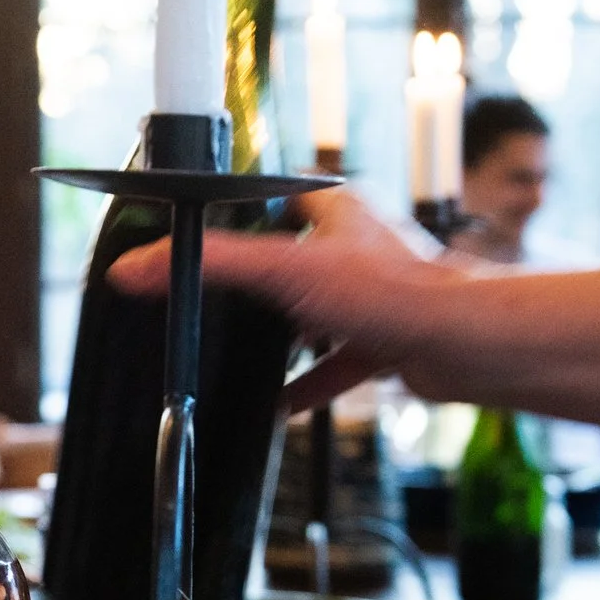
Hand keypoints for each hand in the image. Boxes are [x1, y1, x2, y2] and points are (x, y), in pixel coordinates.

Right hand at [108, 188, 466, 411]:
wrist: (462, 344)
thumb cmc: (394, 294)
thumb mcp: (283, 270)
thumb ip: (211, 264)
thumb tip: (137, 265)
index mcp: (335, 208)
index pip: (275, 196)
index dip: (239, 212)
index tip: (204, 233)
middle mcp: (356, 245)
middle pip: (292, 254)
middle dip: (257, 281)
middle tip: (217, 299)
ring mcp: (372, 293)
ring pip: (314, 309)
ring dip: (283, 332)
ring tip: (242, 348)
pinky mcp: (386, 337)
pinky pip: (337, 361)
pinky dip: (309, 381)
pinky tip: (282, 402)